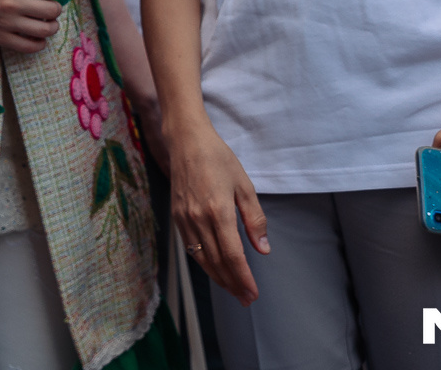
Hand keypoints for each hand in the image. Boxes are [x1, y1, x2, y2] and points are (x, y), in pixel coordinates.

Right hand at [0, 0, 63, 52]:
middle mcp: (12, 2)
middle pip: (51, 10)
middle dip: (54, 8)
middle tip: (49, 7)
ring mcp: (7, 22)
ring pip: (45, 30)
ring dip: (51, 26)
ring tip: (47, 22)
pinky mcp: (1, 37)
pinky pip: (30, 46)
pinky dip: (39, 43)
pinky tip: (37, 36)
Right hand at [166, 120, 267, 304]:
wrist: (186, 141)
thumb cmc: (218, 158)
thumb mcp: (244, 185)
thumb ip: (254, 219)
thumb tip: (263, 249)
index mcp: (218, 210)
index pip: (232, 255)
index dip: (243, 278)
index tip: (253, 293)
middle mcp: (198, 218)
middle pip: (217, 262)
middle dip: (233, 284)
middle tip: (246, 299)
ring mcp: (184, 219)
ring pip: (201, 259)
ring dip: (218, 278)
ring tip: (232, 290)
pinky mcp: (176, 216)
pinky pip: (190, 248)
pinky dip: (203, 263)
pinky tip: (214, 269)